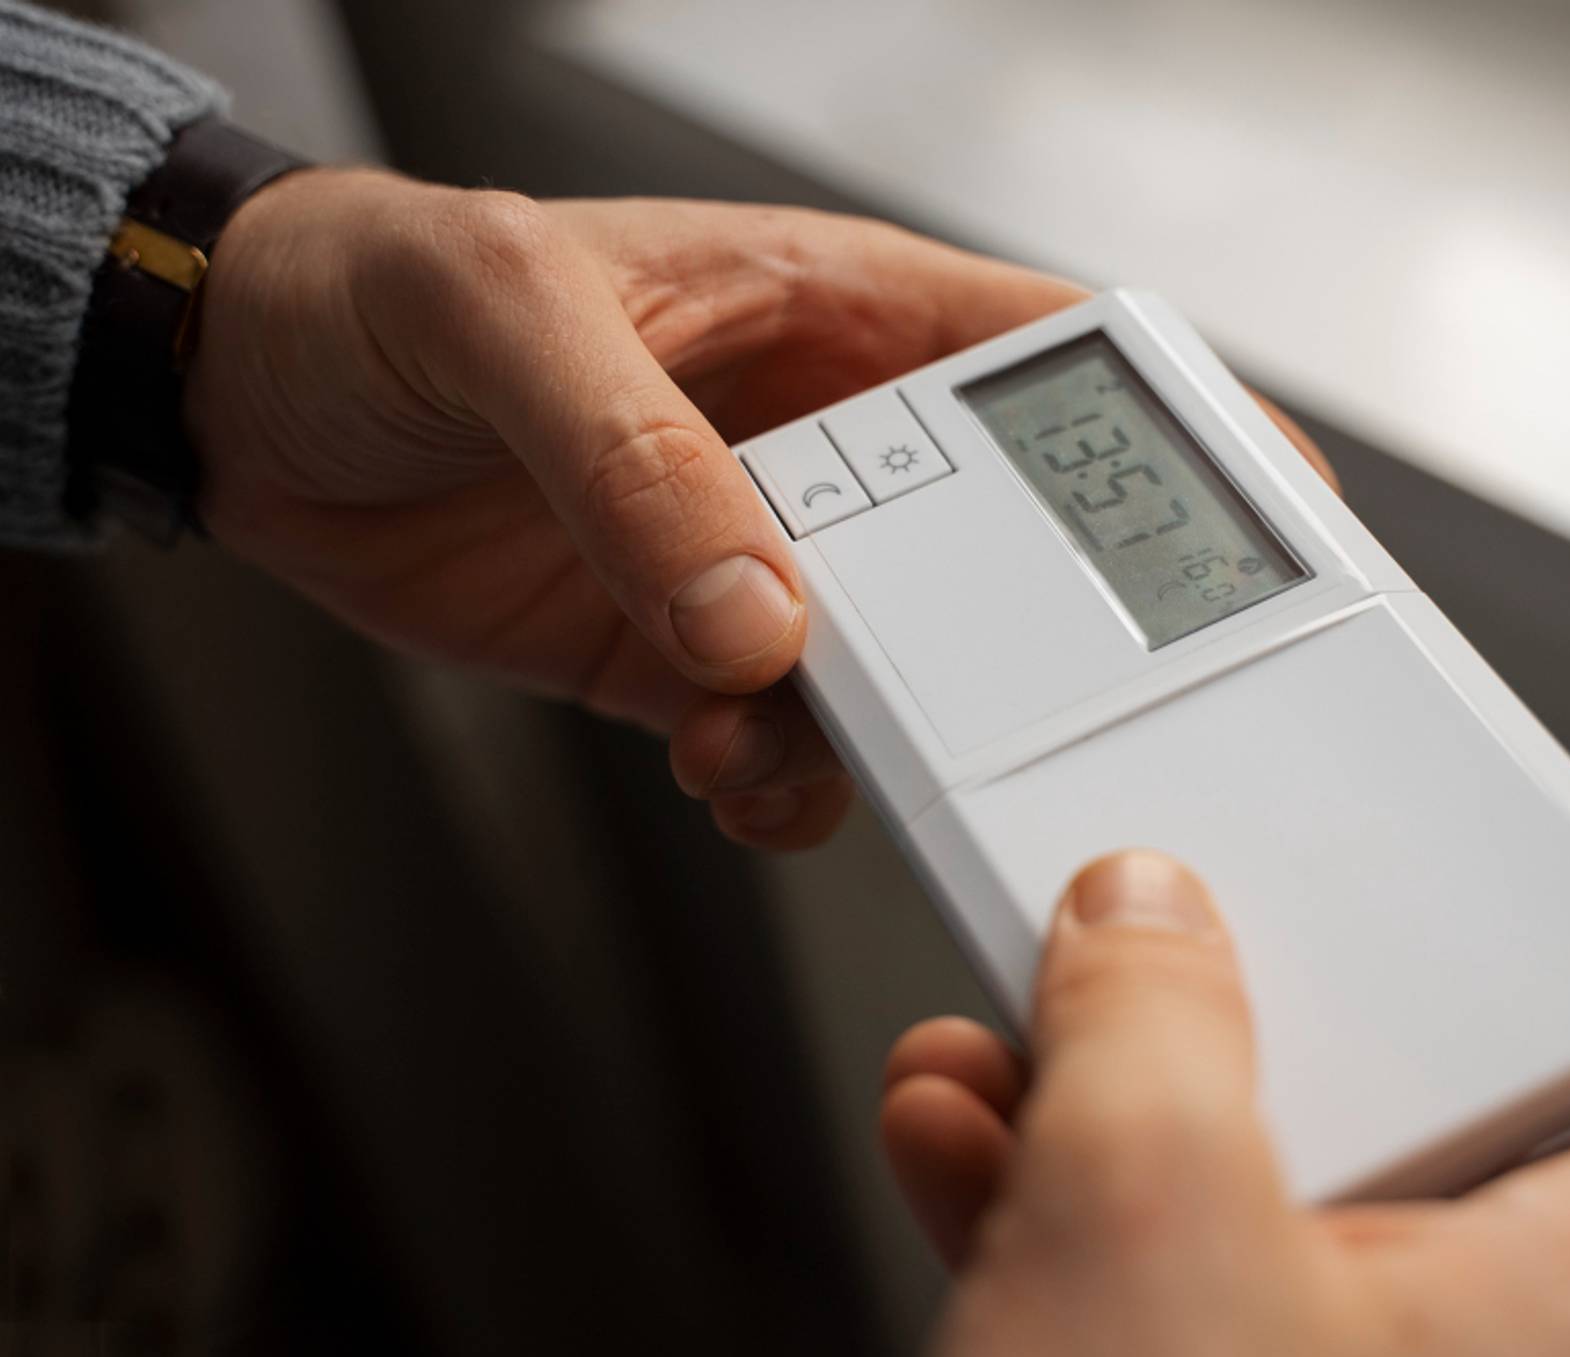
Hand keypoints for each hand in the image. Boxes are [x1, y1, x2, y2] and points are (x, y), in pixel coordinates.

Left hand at [184, 170, 1079, 844]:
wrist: (236, 402)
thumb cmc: (373, 284)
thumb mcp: (505, 309)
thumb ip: (634, 452)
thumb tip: (753, 612)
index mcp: (830, 312)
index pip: (1039, 354)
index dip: (1162, 417)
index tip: (1251, 499)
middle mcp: (823, 445)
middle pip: (998, 551)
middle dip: (1022, 639)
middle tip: (1005, 705)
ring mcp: (756, 560)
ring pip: (896, 673)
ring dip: (870, 734)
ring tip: (766, 736)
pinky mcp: (682, 653)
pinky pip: (780, 737)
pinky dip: (776, 778)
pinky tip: (720, 766)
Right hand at [881, 852, 1569, 1356]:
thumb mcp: (1147, 1211)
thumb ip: (1156, 1024)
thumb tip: (1146, 916)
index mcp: (1548, 1303)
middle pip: (1433, 1118)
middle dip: (1276, 1014)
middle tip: (1208, 938)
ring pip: (1254, 1188)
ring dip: (1122, 1092)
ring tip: (1020, 1021)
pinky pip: (1144, 1271)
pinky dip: (1053, 1187)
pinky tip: (960, 1128)